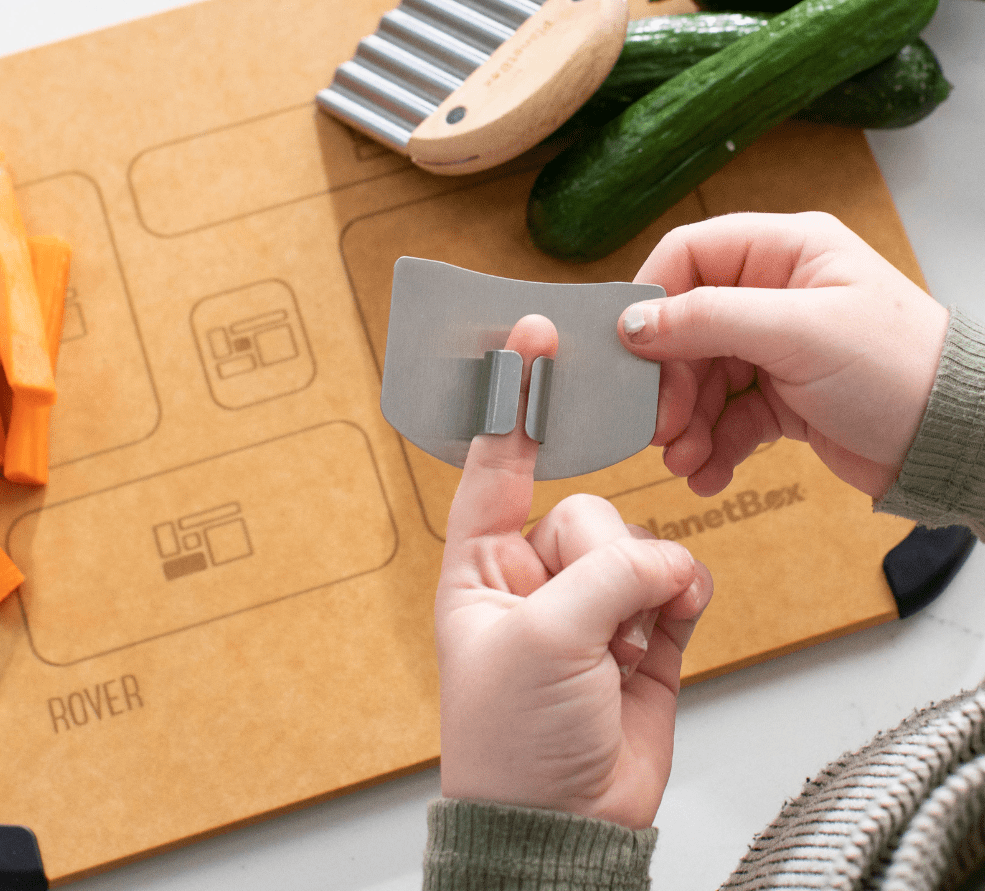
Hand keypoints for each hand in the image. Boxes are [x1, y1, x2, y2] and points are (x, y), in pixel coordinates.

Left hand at [436, 314, 711, 829]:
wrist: (566, 826)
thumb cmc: (514, 739)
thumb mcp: (541, 638)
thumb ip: (603, 573)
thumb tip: (662, 562)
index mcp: (480, 565)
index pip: (496, 465)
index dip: (514, 401)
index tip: (530, 337)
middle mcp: (534, 575)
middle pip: (586, 509)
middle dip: (603, 557)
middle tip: (598, 616)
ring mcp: (592, 602)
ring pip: (637, 544)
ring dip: (644, 588)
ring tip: (626, 647)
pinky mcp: (644, 630)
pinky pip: (675, 579)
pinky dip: (682, 597)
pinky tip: (671, 628)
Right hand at [619, 211, 948, 498]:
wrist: (957, 444)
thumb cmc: (898, 369)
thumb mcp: (797, 332)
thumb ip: (707, 319)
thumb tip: (632, 322)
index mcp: (785, 250)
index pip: (689, 255)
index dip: (652, 298)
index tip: (630, 348)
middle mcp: (776, 292)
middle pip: (687, 325)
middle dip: (670, 380)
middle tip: (660, 425)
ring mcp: (778, 346)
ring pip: (702, 376)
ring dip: (687, 420)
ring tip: (684, 459)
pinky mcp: (785, 396)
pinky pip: (728, 415)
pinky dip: (712, 445)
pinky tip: (707, 472)